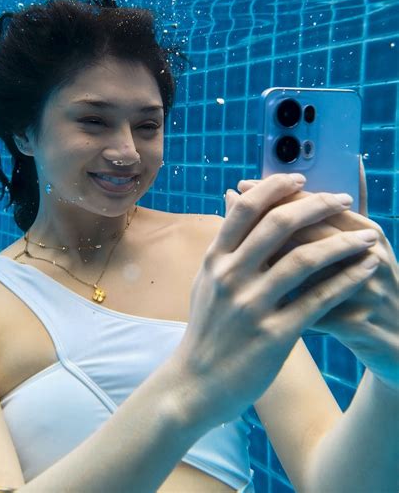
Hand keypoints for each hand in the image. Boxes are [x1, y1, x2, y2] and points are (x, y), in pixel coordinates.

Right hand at [173, 173, 381, 429]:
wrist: (195, 385)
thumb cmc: (206, 330)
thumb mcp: (206, 280)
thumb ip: (224, 241)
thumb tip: (233, 197)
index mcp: (214, 260)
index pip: (246, 209)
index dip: (275, 187)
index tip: (302, 179)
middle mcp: (230, 276)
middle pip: (278, 224)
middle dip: (316, 205)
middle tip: (343, 198)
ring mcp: (251, 306)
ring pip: (303, 259)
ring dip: (342, 242)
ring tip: (369, 235)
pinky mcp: (273, 335)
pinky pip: (318, 300)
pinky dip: (346, 280)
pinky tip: (365, 269)